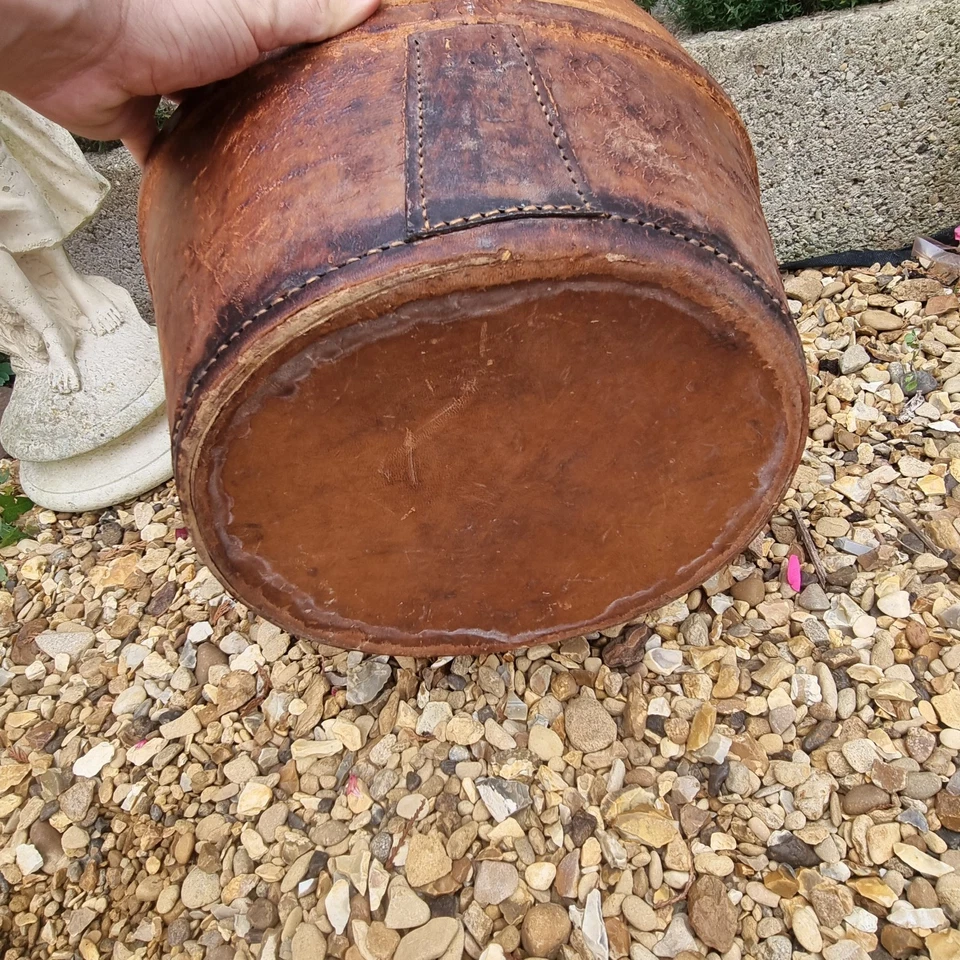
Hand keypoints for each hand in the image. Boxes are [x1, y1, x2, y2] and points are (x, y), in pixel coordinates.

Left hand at [0, 0, 380, 162]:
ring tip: (271, 178)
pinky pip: (161, 149)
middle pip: (245, 85)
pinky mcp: (131, 117)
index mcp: (232, 19)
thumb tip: (375, 0)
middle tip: (314, 152)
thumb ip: (312, 12)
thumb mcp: (259, 10)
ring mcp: (163, 82)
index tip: (346, 94)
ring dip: (230, 142)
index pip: (281, 41)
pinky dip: (179, 169)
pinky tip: (210, 194)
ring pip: (207, 119)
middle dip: (272, 111)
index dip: (310, 64)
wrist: (74, 35)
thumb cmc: (163, 11)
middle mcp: (198, 48)